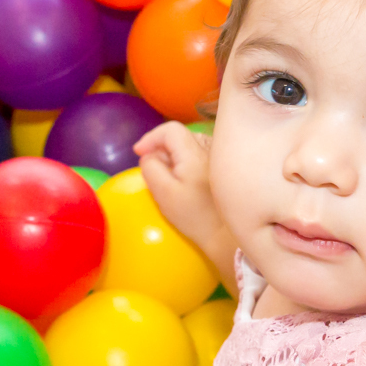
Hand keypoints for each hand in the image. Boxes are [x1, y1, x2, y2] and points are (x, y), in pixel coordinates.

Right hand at [134, 122, 237, 291]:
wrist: (226, 235)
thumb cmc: (194, 216)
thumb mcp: (164, 193)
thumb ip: (151, 167)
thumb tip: (149, 154)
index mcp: (195, 153)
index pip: (170, 130)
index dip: (151, 137)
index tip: (139, 153)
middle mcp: (211, 148)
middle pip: (180, 136)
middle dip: (162, 148)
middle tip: (155, 170)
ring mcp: (220, 156)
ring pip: (191, 143)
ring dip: (176, 154)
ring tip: (172, 177)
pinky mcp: (224, 166)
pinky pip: (201, 152)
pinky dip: (189, 160)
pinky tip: (189, 180)